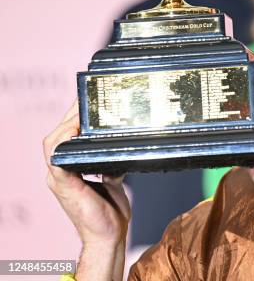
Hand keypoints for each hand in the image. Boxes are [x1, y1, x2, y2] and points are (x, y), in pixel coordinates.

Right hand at [43, 101, 129, 279]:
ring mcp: (58, 178)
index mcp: (68, 168)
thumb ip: (109, 163)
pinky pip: (56, 158)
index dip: (73, 116)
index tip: (88, 101)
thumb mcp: (112, 179)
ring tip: (83, 110)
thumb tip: (119, 149)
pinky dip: (64, 142)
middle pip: (57, 134)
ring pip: (52, 142)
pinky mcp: (64, 185)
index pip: (65, 136)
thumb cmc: (108, 212)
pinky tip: (75, 130)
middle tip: (86, 98)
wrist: (109, 236)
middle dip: (70, 113)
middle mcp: (59, 171)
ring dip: (67, 123)